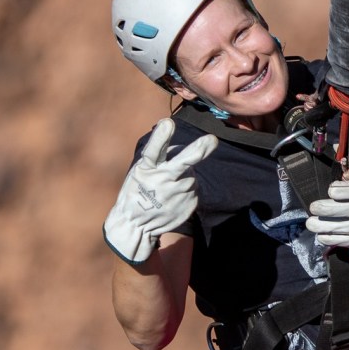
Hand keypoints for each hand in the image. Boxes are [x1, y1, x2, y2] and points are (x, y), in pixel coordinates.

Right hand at [104, 118, 217, 263]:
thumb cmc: (137, 191)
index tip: (167, 123)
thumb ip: (158, 159)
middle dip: (198, 150)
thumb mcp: (139, 171)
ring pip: (190, 174)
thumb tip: (181, 149)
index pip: (154, 150)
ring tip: (168, 187)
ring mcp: (178, 193)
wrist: (137, 225)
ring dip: (184, 175)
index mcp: (147, 169)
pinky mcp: (189, 203)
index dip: (161, 137)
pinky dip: (186, 189)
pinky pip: (193, 189)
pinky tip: (173, 197)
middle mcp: (163, 180)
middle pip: (183, 162)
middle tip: (212, 140)